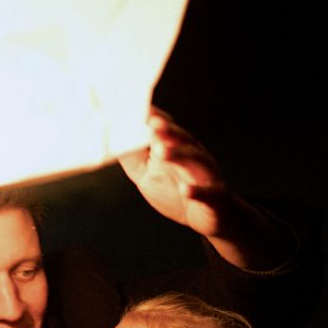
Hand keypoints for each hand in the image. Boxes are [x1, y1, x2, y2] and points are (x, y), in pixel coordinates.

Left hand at [118, 110, 294, 269]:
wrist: (209, 216)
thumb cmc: (175, 190)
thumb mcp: (148, 174)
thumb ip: (133, 157)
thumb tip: (114, 139)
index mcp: (177, 147)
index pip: (165, 130)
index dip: (154, 121)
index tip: (140, 111)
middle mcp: (193, 156)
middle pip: (181, 140)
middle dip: (167, 132)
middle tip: (152, 125)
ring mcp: (205, 175)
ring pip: (193, 161)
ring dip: (177, 156)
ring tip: (161, 152)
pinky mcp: (213, 198)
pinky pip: (206, 194)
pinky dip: (196, 191)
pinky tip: (185, 190)